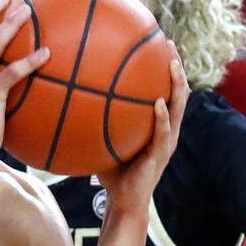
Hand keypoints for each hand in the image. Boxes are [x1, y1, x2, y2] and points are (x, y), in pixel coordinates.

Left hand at [96, 41, 188, 220]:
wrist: (123, 202)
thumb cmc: (112, 173)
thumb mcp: (102, 141)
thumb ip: (94, 123)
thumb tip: (67, 103)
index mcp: (156, 124)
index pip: (164, 89)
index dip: (165, 68)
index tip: (159, 43)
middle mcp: (166, 129)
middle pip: (178, 91)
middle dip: (176, 66)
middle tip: (169, 44)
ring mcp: (166, 141)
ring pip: (178, 107)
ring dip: (177, 85)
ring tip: (172, 65)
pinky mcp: (161, 155)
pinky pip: (162, 133)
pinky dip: (162, 117)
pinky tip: (158, 104)